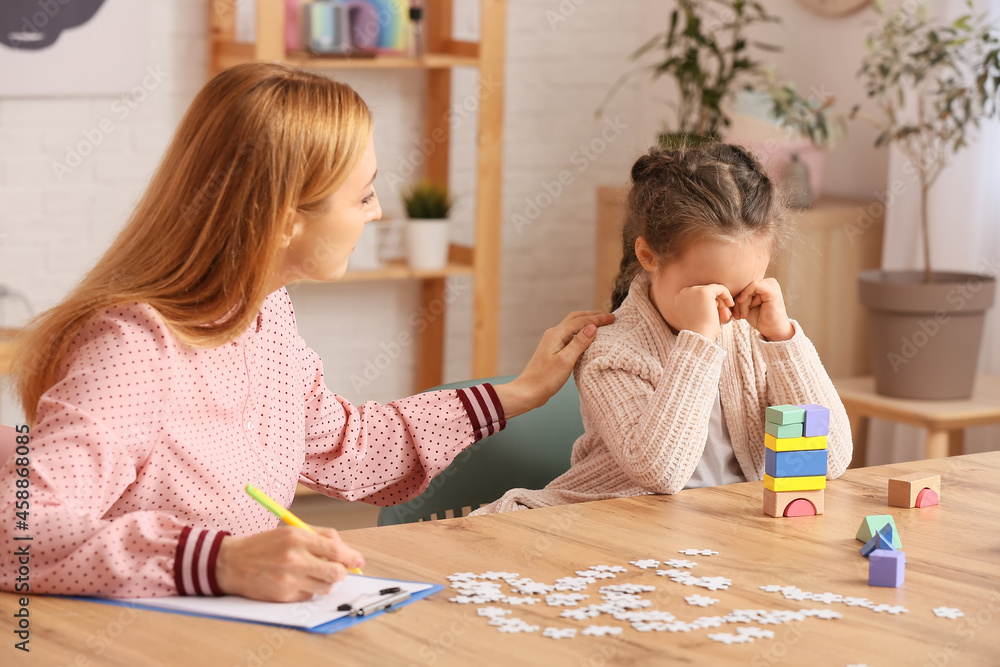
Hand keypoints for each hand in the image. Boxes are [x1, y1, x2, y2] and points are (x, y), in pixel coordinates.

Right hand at [215, 526, 364, 601]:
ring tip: (313, 573)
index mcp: (298, 538)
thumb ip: (320, 537)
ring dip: (326, 581)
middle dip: (342, 572)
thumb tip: (346, 551)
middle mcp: (295, 559)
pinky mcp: (284, 596)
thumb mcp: (291, 531)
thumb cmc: (264, 545)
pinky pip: (309, 596)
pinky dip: (310, 589)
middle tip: (340, 569)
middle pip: (336, 572)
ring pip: (325, 587)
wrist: (232, 562)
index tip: (359, 561)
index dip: (352, 557)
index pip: (336, 550)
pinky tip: (298, 581)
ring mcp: (289, 580)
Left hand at [493, 310, 614, 417]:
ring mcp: (553, 342)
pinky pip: (570, 335)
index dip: (598, 319)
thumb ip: (579, 343)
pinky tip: (587, 338)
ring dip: (587, 322)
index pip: (581, 321)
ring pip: (572, 326)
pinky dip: (581, 332)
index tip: (613, 318)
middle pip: (576, 318)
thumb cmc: (546, 379)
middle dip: (593, 316)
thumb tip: (592, 327)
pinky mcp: (554, 350)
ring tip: (601, 324)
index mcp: (556, 334)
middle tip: (609, 317)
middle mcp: (554, 334)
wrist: (528, 391)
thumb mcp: (566, 360)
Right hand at [670, 284, 734, 339]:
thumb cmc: (700, 331)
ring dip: (722, 304)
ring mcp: (693, 290)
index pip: (698, 296)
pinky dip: (727, 295)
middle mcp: (683, 292)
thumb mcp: (698, 316)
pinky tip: (730, 304)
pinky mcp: (704, 291)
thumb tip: (716, 301)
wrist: (699, 336)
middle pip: (706, 293)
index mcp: (679, 299)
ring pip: (713, 292)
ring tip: (725, 317)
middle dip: (717, 304)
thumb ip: (701, 306)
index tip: (717, 316)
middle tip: (725, 317)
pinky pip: (719, 288)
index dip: (710, 304)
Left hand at [732, 278, 793, 340]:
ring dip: (741, 303)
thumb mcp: (746, 306)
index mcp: (763, 285)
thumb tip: (725, 289)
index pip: (744, 286)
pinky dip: (746, 299)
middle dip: (737, 302)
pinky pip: (753, 286)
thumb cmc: (760, 319)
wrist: (773, 331)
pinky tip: (746, 311)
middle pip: (744, 286)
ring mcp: (772, 284)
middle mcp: (769, 282)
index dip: (736, 299)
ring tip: (743, 316)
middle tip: (737, 316)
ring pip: (747, 287)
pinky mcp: (772, 290)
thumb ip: (740, 296)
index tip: (734, 313)